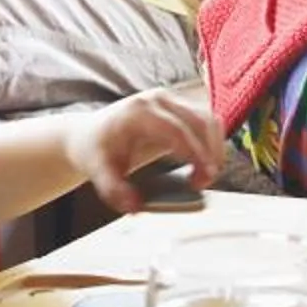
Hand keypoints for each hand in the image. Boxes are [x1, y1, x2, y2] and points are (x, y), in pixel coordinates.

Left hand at [71, 82, 223, 212]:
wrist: (92, 134)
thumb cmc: (97, 151)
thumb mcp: (99, 172)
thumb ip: (114, 191)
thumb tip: (135, 207)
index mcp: (139, 112)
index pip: (177, 130)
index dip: (195, 153)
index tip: (204, 177)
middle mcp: (158, 100)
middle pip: (200, 121)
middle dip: (210, 153)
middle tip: (204, 182)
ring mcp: (171, 100)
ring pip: (209, 119)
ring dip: (215, 148)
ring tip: (204, 176)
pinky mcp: (180, 107)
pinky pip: (206, 121)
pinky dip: (212, 143)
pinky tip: (203, 164)